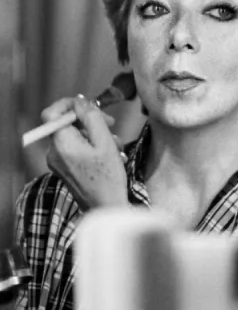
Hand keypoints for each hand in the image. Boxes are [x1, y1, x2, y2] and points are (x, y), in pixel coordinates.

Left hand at [43, 95, 129, 210]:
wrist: (105, 207)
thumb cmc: (108, 177)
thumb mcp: (105, 141)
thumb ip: (91, 117)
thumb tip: (80, 101)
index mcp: (62, 143)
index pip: (51, 113)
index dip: (68, 104)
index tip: (88, 106)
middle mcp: (54, 152)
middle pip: (65, 124)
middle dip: (89, 120)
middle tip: (111, 123)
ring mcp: (57, 162)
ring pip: (73, 136)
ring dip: (94, 135)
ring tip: (114, 144)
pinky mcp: (64, 169)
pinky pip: (74, 149)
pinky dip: (90, 146)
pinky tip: (108, 154)